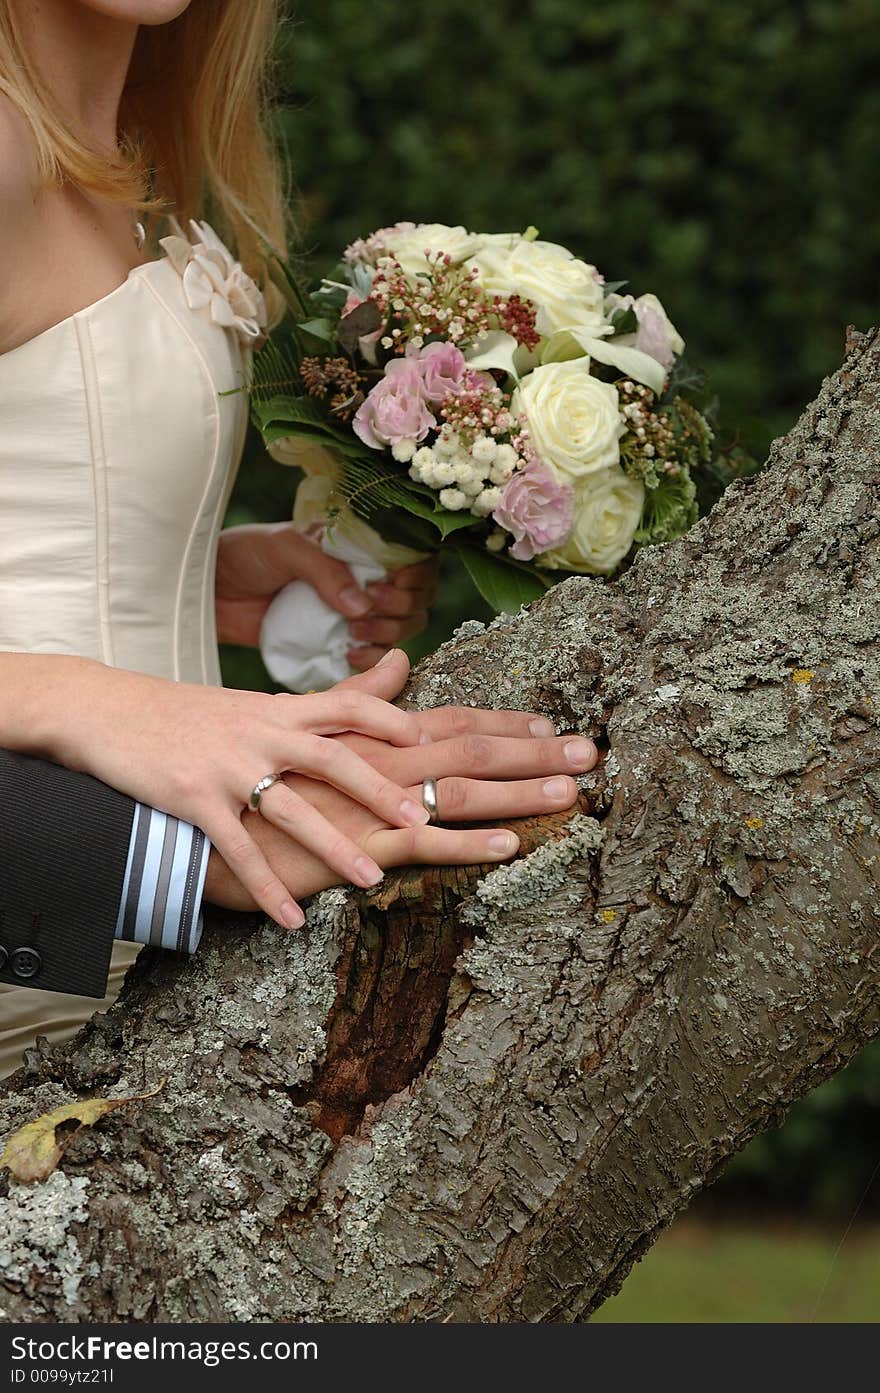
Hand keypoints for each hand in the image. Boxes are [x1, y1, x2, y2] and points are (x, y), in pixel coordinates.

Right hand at [49, 653, 438, 929]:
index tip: (428, 738)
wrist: (103, 710)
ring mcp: (225, 766)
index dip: (388, 718)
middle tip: (424, 819)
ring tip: (372, 880)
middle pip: (331, 757)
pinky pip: (237, 850)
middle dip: (380, 790)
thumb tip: (376, 674)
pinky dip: (265, 887)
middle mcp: (257, 733)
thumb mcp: (249, 703)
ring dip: (334, 846)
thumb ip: (310, 703)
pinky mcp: (192, 799)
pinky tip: (289, 920)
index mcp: (274, 709)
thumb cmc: (184, 713)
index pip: (344, 703)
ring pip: (290, 808)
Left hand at [215, 522, 438, 660]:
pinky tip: (348, 653)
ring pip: (402, 627)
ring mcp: (353, 611)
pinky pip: (373, 655)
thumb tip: (363, 604)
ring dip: (389, 633)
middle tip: (369, 607)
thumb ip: (324, 570)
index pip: (415, 558)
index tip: (391, 583)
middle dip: (402, 606)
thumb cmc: (246, 555)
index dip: (416, 574)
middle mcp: (365, 578)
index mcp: (361, 546)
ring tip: (353, 631)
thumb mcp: (286, 549)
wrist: (212, 591)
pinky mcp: (336, 640)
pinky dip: (371, 658)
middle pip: (417, 597)